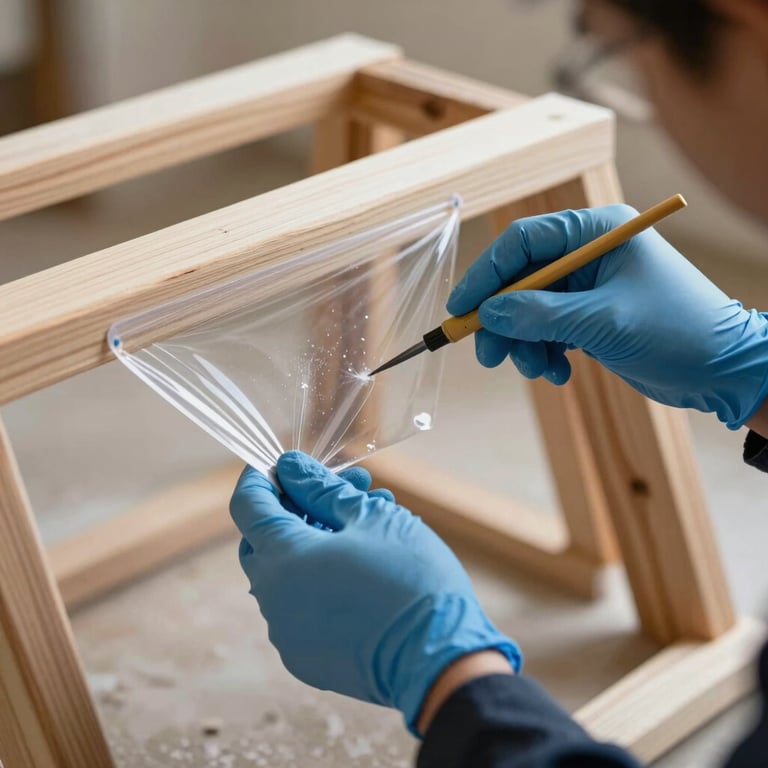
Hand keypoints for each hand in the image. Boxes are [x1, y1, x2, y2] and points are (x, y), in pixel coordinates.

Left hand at [230, 452, 519, 732]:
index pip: (248, 505)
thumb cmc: (409, 579)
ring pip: (287, 570)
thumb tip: (289, 468)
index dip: (261, 476)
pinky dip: (320, 578)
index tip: (283, 463)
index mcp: (282, 558)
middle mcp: (273, 599)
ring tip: (370, 519)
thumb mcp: (368, 517)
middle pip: (265, 539)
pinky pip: (300, 605)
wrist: (440, 660)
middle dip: (298, 505)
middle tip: (344, 488)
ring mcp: (287, 633)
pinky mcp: (306, 656)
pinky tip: (363, 563)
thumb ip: (320, 488)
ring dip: (316, 540)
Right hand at [448, 204, 767, 428]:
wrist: (722, 370)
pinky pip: (547, 330)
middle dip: (503, 320)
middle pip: (520, 280)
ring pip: (529, 310)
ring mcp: (588, 286)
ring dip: (524, 344)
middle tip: (490, 356)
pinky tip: (559, 373)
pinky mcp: (589, 316)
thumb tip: (489, 314)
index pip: (523, 242)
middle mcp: (588, 254)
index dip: (486, 274)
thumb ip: (541, 315)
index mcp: (596, 232)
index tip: (462, 309)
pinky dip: (544, 353)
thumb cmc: (677, 331)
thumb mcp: (603, 321)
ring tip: (539, 371)